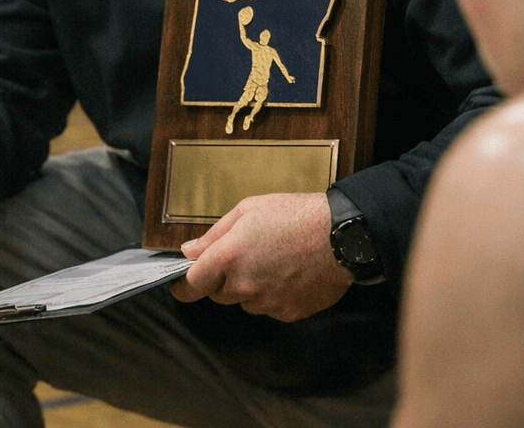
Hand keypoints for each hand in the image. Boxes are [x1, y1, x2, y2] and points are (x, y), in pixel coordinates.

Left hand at [168, 192, 351, 321]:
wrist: (343, 236)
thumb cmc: (296, 216)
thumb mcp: (248, 210)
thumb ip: (214, 234)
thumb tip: (189, 251)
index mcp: (229, 256)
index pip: (191, 285)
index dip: (182, 286)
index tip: (180, 284)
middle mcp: (244, 284)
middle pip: (218, 294)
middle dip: (223, 279)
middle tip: (245, 256)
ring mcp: (266, 302)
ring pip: (245, 302)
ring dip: (250, 287)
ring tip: (273, 260)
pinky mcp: (287, 313)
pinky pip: (269, 308)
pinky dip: (274, 295)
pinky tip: (289, 273)